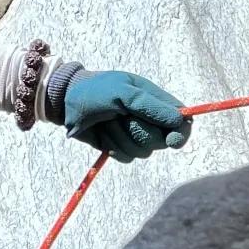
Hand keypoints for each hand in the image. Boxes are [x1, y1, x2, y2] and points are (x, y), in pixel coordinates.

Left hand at [60, 68, 190, 161]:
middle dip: (140, 131)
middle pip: (162, 141)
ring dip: (121, 137)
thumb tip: (180, 121)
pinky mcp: (120, 147)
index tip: (173, 140)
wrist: (66, 102)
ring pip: (143, 151)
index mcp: (154, 100)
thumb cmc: (96, 90)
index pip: (181, 120)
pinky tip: (102, 133)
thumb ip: (151, 106)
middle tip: (122, 116)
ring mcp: (134, 135)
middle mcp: (148, 119)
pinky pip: (127, 157)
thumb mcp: (123, 92)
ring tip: (107, 121)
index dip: (180, 132)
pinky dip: (113, 146)